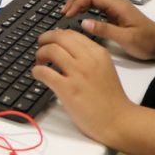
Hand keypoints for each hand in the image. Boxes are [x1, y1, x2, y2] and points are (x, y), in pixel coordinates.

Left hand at [32, 28, 132, 143]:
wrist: (118, 120)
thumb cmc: (111, 98)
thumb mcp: (105, 68)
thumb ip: (89, 57)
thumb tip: (67, 49)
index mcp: (98, 52)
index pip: (71, 34)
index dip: (56, 35)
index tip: (50, 40)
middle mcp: (88, 59)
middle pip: (59, 37)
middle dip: (45, 39)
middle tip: (40, 46)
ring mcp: (77, 73)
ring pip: (50, 50)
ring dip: (40, 53)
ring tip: (39, 61)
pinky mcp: (68, 89)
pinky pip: (45, 72)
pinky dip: (37, 70)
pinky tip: (38, 74)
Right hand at [63, 0, 154, 60]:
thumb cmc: (146, 42)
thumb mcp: (126, 39)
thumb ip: (105, 30)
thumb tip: (84, 22)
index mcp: (118, 5)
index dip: (77, 2)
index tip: (67, 14)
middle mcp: (116, 2)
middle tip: (64, 11)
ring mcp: (116, 6)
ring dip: (80, 0)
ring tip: (69, 12)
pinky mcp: (116, 12)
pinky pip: (97, 3)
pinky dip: (86, 5)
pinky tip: (80, 14)